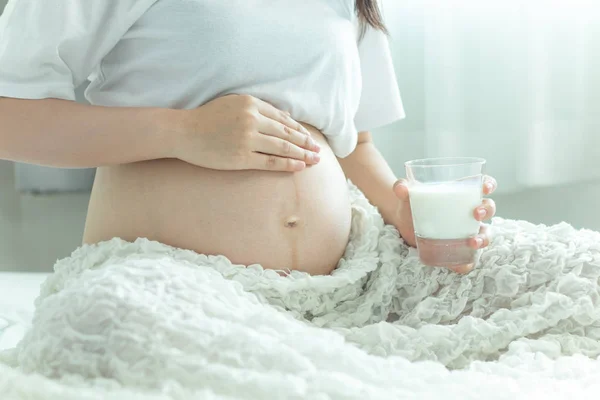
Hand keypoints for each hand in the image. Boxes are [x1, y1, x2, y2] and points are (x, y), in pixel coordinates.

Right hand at [173, 94, 320, 170]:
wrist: (183, 132)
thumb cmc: (207, 118)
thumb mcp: (233, 103)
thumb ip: (256, 108)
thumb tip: (282, 119)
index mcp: (250, 104)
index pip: (282, 118)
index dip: (299, 129)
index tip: (309, 137)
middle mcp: (251, 119)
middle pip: (286, 133)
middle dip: (305, 143)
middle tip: (318, 151)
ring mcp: (247, 139)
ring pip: (282, 147)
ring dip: (301, 154)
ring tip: (314, 160)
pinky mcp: (241, 157)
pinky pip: (270, 161)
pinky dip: (287, 164)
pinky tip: (299, 167)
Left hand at [392, 175, 497, 273]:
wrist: (403, 223)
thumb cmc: (410, 204)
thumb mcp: (407, 196)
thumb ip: (402, 188)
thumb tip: (401, 188)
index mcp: (461, 193)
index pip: (482, 185)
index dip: (489, 184)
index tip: (485, 187)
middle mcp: (468, 211)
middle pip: (488, 208)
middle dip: (486, 210)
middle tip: (475, 214)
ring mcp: (466, 230)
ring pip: (485, 233)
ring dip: (484, 238)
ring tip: (472, 242)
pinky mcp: (458, 247)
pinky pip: (470, 256)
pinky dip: (469, 262)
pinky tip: (462, 266)